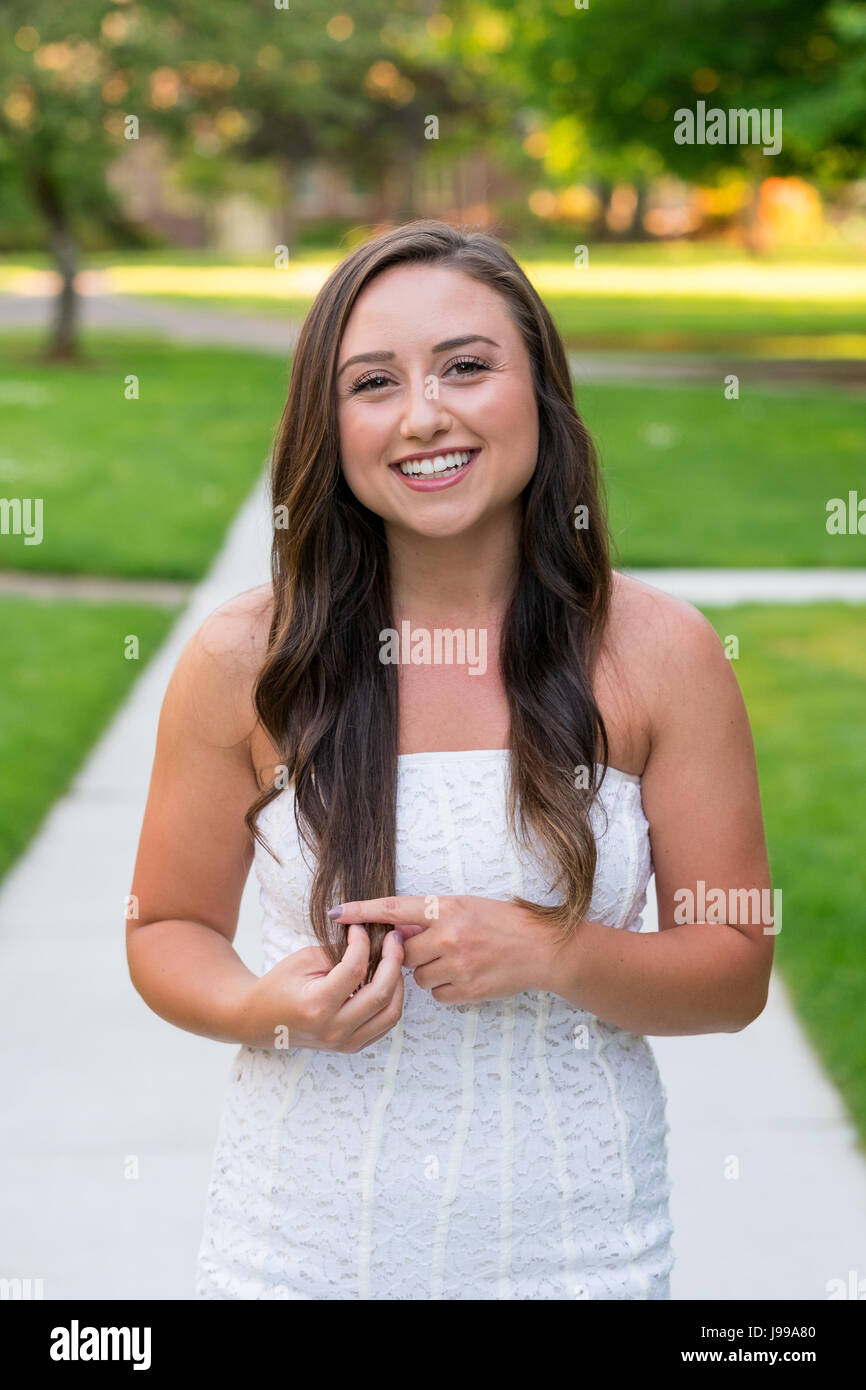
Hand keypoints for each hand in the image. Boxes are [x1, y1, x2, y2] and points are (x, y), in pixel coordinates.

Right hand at [234, 924, 404, 1051]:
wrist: (259, 1020)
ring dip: (398, 982)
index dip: (362, 943)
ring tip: (393, 959)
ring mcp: (344, 1043)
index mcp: (317, 1006)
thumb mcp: (303, 960)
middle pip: (382, 994)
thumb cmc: (278, 986)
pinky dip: (391, 1001)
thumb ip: (338, 951)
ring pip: (391, 1013)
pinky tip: (386, 980)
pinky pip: (385, 1025)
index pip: (355, 970)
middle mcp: (334, 1029)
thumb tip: (369, 940)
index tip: (360, 927)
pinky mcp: (351, 1047)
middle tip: (393, 938)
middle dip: (394, 960)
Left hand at [327, 896, 556, 1004]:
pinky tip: (465, 976)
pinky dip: (446, 988)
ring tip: (457, 960)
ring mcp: (457, 965)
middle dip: (409, 953)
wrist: (541, 948)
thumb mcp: (464, 906)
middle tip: (433, 947)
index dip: (361, 911)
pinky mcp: (467, 989)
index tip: (336, 913)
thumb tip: (397, 927)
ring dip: (429, 972)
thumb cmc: (502, 922)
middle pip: (402, 953)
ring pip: (418, 977)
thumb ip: (429, 915)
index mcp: (445, 908)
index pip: (392, 909)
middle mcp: (448, 936)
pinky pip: (437, 994)